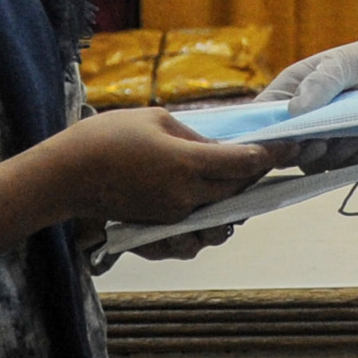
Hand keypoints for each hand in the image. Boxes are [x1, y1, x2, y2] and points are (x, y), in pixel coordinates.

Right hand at [37, 108, 279, 227]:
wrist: (66, 175)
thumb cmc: (106, 138)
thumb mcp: (156, 119)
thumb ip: (195, 136)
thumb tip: (219, 149)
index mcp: (188, 165)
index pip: (244, 163)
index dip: (272, 155)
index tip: (292, 147)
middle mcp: (186, 198)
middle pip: (237, 191)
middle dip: (253, 176)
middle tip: (265, 160)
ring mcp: (172, 219)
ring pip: (220, 217)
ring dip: (232, 204)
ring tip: (234, 185)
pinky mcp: (158, 232)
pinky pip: (194, 237)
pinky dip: (205, 227)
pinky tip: (204, 211)